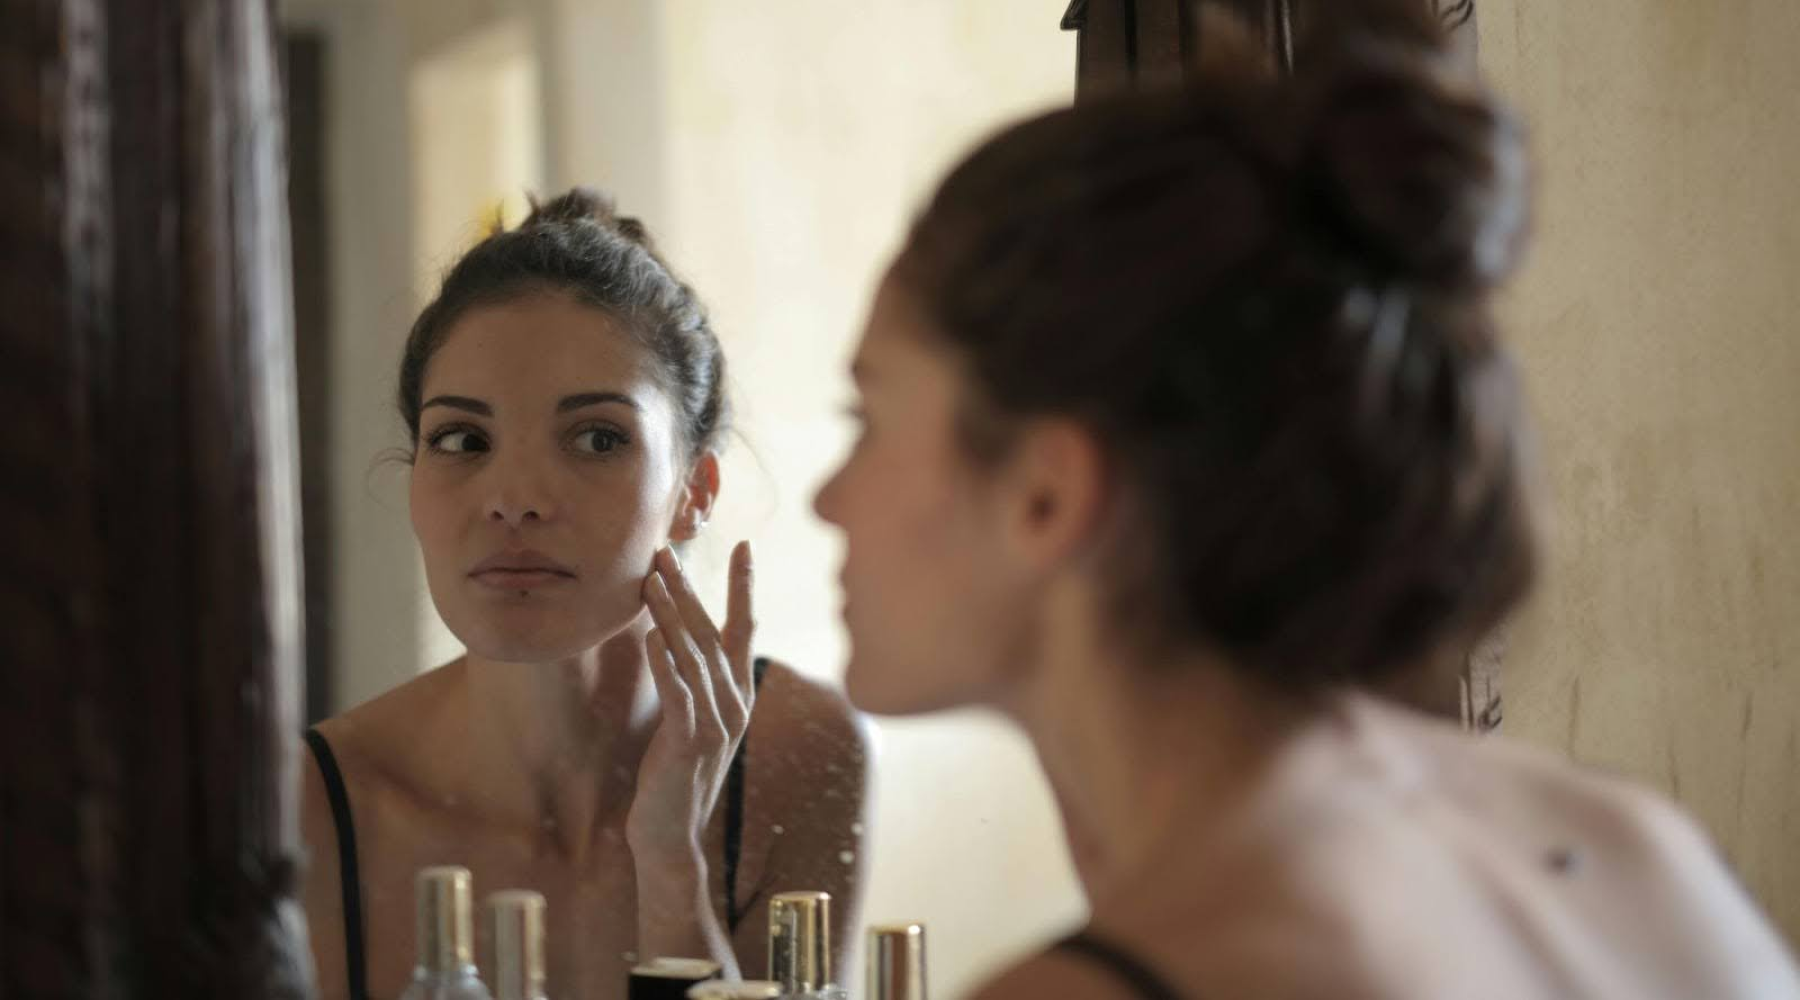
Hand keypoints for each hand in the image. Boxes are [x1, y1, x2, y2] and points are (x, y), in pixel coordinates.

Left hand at [628, 541, 754, 970]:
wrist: (669, 834)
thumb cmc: (674, 775)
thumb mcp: (691, 720)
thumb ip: (694, 682)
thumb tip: (678, 639)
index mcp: (737, 695)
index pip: (744, 629)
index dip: (743, 587)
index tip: (743, 545)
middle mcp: (734, 703)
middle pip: (712, 632)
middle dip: (690, 588)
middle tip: (668, 549)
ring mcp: (716, 723)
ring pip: (694, 655)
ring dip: (671, 614)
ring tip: (651, 579)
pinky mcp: (691, 741)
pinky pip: (679, 693)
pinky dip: (666, 662)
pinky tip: (651, 636)